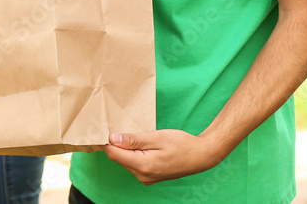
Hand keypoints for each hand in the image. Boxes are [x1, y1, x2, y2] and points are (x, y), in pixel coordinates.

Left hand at [102, 130, 223, 184]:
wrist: (201, 156)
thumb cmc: (181, 144)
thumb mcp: (157, 137)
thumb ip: (134, 140)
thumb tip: (112, 138)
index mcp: (143, 165)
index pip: (114, 154)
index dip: (107, 141)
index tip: (105, 127)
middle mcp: (142, 176)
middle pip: (118, 158)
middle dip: (116, 144)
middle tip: (119, 126)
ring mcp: (146, 178)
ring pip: (125, 161)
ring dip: (125, 149)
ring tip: (132, 134)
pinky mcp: (150, 177)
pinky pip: (134, 164)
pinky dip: (132, 154)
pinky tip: (139, 144)